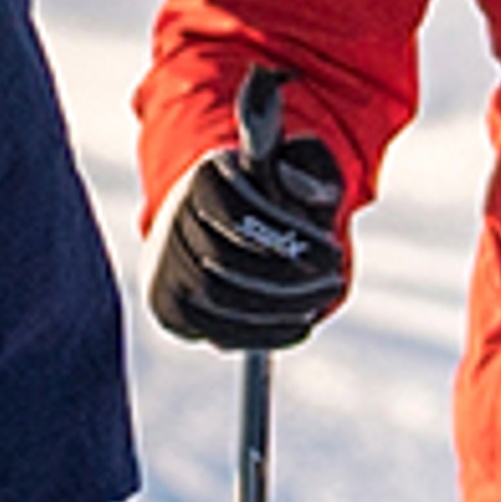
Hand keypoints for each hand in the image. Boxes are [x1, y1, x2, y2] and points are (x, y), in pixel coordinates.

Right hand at [147, 134, 349, 349]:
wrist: (217, 226)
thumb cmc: (273, 194)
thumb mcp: (300, 170)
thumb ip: (315, 174)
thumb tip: (319, 200)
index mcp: (206, 175)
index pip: (238, 208)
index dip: (289, 234)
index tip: (334, 252)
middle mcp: (174, 216)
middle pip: (225, 256)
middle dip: (288, 276)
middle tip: (333, 283)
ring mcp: (166, 264)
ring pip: (219, 296)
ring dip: (279, 307)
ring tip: (318, 303)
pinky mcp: (170, 305)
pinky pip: (213, 328)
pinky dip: (263, 331)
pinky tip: (298, 324)